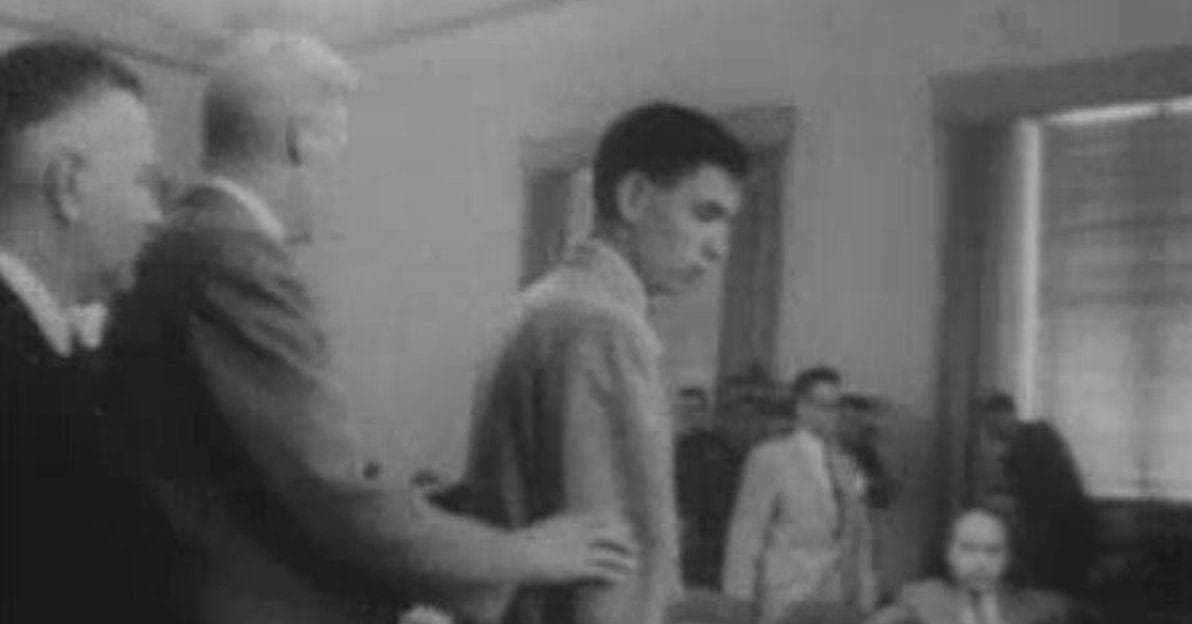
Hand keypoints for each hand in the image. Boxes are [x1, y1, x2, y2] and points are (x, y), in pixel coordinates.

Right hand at [517, 511, 639, 584]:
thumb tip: (542, 526)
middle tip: (635, 547)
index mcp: (570, 521)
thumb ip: (547, 527)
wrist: (517, 554)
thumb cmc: (520, 544)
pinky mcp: (577, 568)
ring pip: (610, 554)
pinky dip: (613, 575)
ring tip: (634, 567)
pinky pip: (601, 571)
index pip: (600, 518)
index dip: (615, 523)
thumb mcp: (538, 530)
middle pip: (610, 534)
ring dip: (624, 561)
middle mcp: (579, 533)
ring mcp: (579, 550)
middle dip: (624, 540)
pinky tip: (619, 580)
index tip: (625, 527)